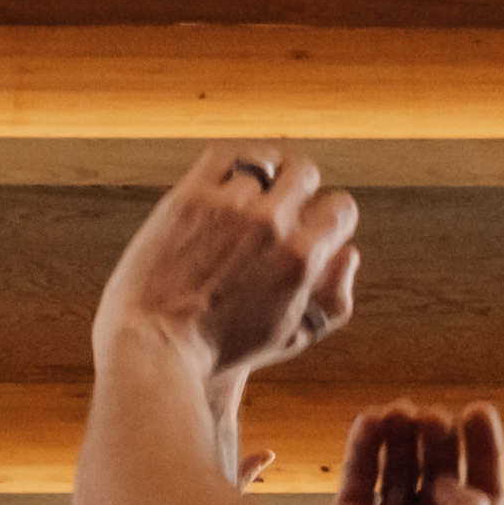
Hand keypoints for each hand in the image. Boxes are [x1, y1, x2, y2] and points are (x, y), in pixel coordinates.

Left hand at [99, 144, 359, 393]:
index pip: (341, 208)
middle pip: (305, 173)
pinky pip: (225, 154)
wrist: (154, 346)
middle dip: (298, 189)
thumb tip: (349, 252)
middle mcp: (271, 225)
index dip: (329, 217)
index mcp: (301, 258)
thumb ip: (332, 297)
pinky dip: (232, 162)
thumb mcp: (290, 337)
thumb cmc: (221, 350)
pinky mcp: (190, 196)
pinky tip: (226, 178)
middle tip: (281, 204)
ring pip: (264, 163)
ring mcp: (229, 206)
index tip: (312, 225)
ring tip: (246, 196)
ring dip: (258, 178)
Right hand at [308, 399, 503, 504]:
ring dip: (402, 436)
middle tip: (431, 418)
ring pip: (400, 468)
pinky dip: (364, 444)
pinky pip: (359, 474)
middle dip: (439, 439)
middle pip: (441, 472)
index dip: (485, 448)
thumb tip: (458, 480)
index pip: (484, 489)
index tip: (477, 409)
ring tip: (398, 413)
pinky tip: (370, 419)